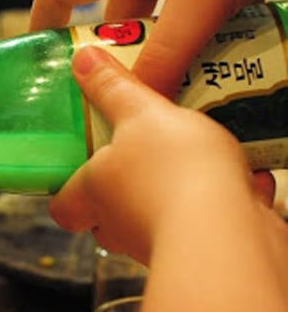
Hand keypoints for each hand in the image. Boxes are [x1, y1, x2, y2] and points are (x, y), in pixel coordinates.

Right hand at [30, 0, 287, 94]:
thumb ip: (169, 54)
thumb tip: (142, 102)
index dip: (42, 22)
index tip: (41, 60)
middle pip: (110, 19)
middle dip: (114, 60)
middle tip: (120, 98)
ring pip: (155, 24)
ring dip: (163, 56)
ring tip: (173, 93)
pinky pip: (191, 20)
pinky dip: (196, 45)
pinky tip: (214, 71)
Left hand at [49, 46, 264, 261]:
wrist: (229, 231)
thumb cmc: (173, 174)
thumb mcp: (141, 113)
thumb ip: (113, 89)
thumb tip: (81, 61)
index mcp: (94, 194)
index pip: (63, 207)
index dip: (67, 191)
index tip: (79, 167)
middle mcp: (121, 226)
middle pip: (111, 213)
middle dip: (128, 184)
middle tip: (145, 150)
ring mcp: (163, 242)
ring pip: (165, 213)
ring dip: (182, 188)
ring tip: (203, 155)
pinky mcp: (208, 249)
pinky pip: (215, 220)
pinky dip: (229, 199)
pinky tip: (248, 178)